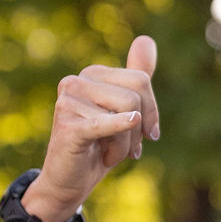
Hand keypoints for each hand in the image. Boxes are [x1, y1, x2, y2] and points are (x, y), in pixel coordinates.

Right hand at [23, 36, 159, 221]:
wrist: (68, 182)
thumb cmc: (98, 146)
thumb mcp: (122, 111)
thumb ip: (135, 77)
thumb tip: (146, 39)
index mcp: (92, 74)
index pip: (140, 80)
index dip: (152, 112)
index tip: (146, 134)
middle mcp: (76, 81)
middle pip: (135, 95)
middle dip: (140, 129)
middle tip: (129, 150)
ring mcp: (69, 101)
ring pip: (127, 113)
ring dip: (126, 145)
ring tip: (109, 154)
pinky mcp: (68, 124)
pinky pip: (105, 123)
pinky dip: (120, 128)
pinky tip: (127, 128)